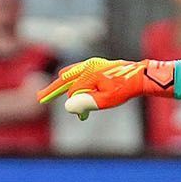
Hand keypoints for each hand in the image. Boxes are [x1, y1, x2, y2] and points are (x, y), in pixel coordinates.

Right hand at [38, 58, 173, 119]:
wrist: (140, 76)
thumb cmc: (124, 89)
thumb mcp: (105, 100)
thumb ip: (86, 102)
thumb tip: (67, 106)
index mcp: (88, 74)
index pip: (73, 92)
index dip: (75, 105)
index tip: (82, 117)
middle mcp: (87, 67)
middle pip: (64, 79)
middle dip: (53, 90)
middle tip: (40, 98)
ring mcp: (92, 64)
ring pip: (70, 74)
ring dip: (62, 85)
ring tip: (51, 91)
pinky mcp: (97, 65)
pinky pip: (79, 72)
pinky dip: (73, 81)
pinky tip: (70, 83)